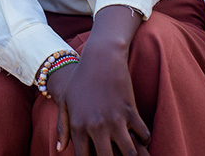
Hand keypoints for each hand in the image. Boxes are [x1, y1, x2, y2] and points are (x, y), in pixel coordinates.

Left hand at [46, 6, 149, 155]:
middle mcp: (96, 127)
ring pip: (130, 153)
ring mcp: (115, 120)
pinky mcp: (131, 111)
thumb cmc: (80, 79)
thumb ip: (62, 127)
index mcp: (78, 126)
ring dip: (132, 155)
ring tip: (131, 152)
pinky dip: (144, 139)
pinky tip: (140, 138)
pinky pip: (144, 135)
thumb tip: (59, 149)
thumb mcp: (65, 102)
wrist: (101, 58)